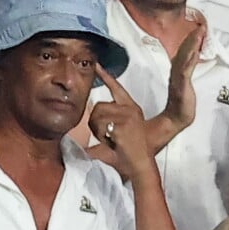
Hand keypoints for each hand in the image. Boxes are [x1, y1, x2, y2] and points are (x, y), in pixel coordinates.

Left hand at [88, 64, 154, 180]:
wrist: (141, 164)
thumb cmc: (130, 152)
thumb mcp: (119, 134)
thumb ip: (107, 124)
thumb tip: (87, 121)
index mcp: (131, 108)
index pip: (117, 88)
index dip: (105, 76)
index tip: (97, 65)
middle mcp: (130, 109)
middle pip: (98, 106)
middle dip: (95, 122)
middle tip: (106, 136)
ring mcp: (127, 116)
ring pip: (97, 116)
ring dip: (97, 130)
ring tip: (110, 140)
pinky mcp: (123, 125)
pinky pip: (100, 126)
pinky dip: (102, 136)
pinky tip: (113, 142)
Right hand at [162, 24, 204, 132]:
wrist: (177, 118)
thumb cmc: (182, 105)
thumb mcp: (186, 86)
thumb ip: (187, 75)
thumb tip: (192, 65)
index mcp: (178, 71)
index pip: (184, 53)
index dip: (190, 41)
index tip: (197, 29)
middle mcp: (177, 71)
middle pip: (183, 51)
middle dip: (191, 38)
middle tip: (199, 25)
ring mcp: (178, 76)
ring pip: (185, 56)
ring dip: (192, 43)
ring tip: (199, 32)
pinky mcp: (181, 83)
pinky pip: (186, 66)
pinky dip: (190, 55)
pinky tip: (195, 48)